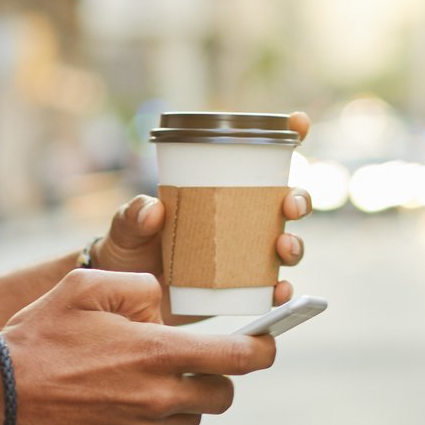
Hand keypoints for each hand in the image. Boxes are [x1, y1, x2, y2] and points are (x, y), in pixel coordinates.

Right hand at [0, 269, 274, 424]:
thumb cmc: (40, 333)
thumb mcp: (87, 285)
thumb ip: (139, 286)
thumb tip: (164, 306)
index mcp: (156, 353)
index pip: (238, 358)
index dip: (263, 349)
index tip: (268, 341)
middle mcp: (156, 396)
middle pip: (221, 397)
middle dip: (219, 377)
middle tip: (196, 358)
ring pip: (189, 420)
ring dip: (183, 399)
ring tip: (147, 373)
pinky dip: (152, 418)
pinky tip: (121, 395)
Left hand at [94, 112, 312, 322]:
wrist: (126, 302)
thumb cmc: (130, 251)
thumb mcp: (125, 227)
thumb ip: (133, 215)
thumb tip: (154, 209)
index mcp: (220, 191)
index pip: (259, 159)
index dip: (288, 136)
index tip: (298, 122)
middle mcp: (241, 220)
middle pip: (286, 202)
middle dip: (299, 199)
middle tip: (290, 204)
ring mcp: (245, 256)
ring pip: (286, 245)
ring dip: (295, 245)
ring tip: (282, 247)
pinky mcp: (242, 289)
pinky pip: (271, 289)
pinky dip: (282, 290)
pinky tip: (279, 291)